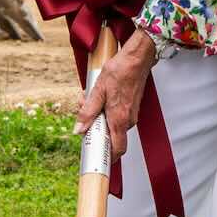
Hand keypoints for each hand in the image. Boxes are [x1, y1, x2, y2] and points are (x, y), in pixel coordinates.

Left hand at [76, 30, 156, 156]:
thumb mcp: (98, 91)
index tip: (93, 155)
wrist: (137, 59)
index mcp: (119, 119)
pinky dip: (105, 110)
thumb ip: (88, 112)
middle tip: (83, 110)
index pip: (117, 149)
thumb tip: (79, 129)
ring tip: (88, 98)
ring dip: (98, 116)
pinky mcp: (131, 107)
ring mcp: (131, 114)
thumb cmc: (120, 71)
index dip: (106, 157)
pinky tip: (98, 95)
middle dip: (94, 128)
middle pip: (110, 136)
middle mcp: (128, 120)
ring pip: (112, 124)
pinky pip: (116, 116)